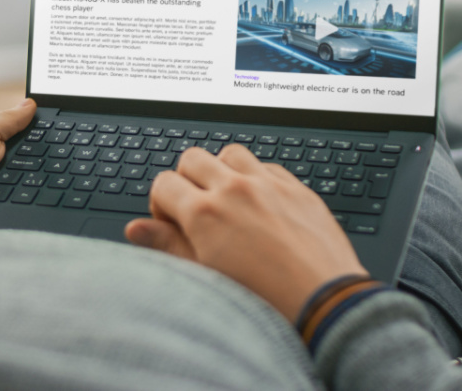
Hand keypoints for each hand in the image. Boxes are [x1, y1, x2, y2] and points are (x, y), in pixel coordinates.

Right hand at [125, 144, 365, 321]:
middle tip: (196, 210)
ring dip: (223, 171)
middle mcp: (235, 190)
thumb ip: (168, 245)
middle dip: (186, 180)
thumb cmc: (266, 301)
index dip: (161, 204)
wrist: (324, 306)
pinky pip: (268, 167)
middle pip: (193, 158)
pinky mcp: (298, 190)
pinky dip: (257, 178)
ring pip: (231, 154)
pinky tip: (260, 205)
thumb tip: (137, 229)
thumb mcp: (205, 277)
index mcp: (205, 212)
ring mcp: (269, 185)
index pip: (164, 183)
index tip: (172, 223)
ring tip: (228, 202)